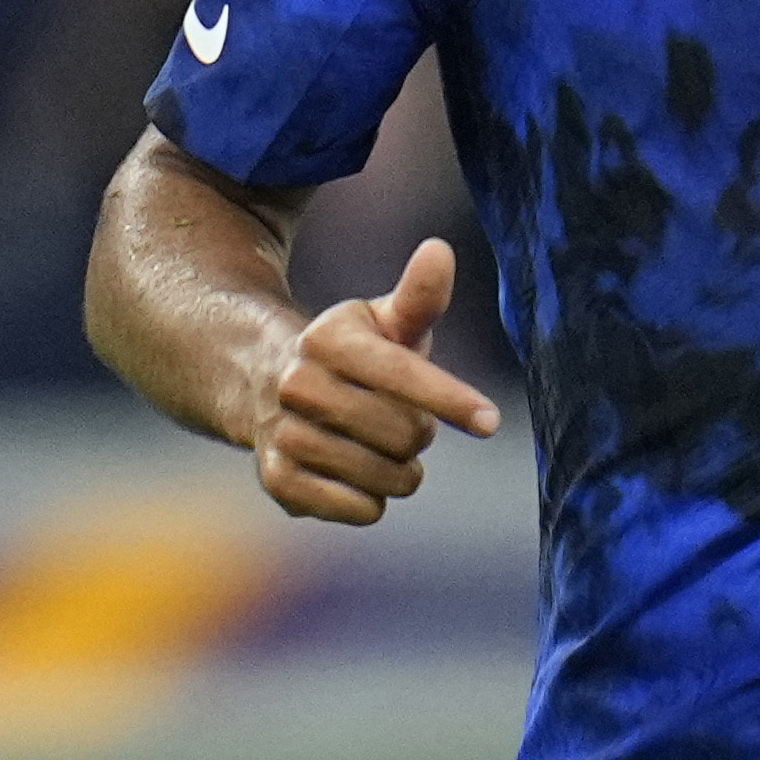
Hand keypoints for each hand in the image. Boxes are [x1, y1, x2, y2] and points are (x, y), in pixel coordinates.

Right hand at [253, 238, 500, 524]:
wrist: (269, 384)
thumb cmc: (354, 351)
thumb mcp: (386, 320)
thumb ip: (420, 295)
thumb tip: (440, 249)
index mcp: (327, 339)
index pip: (402, 374)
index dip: (451, 399)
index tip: (490, 421)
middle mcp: (296, 385)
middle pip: (402, 434)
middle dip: (422, 432)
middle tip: (408, 420)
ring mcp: (283, 435)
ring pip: (385, 477)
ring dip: (401, 470)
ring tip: (380, 445)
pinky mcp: (278, 482)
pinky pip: (360, 510)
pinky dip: (373, 499)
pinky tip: (356, 473)